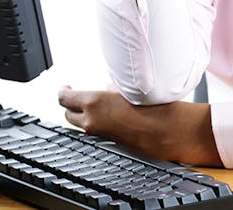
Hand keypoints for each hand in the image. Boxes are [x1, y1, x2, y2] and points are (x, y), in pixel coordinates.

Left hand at [58, 86, 222, 166]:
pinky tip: (113, 116)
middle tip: (77, 97)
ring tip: (97, 106)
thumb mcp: (129, 89)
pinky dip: (99, 124)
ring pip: (82, 126)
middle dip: (71, 106)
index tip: (65, 88)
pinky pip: (97, 132)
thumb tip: (107, 88)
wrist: (169, 132)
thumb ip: (112, 88)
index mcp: (94, 103)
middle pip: (68, 115)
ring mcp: (101, 135)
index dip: (62, 92)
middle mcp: (93, 121)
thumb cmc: (153, 107)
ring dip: (85, 116)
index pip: (64, 99)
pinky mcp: (111, 143)